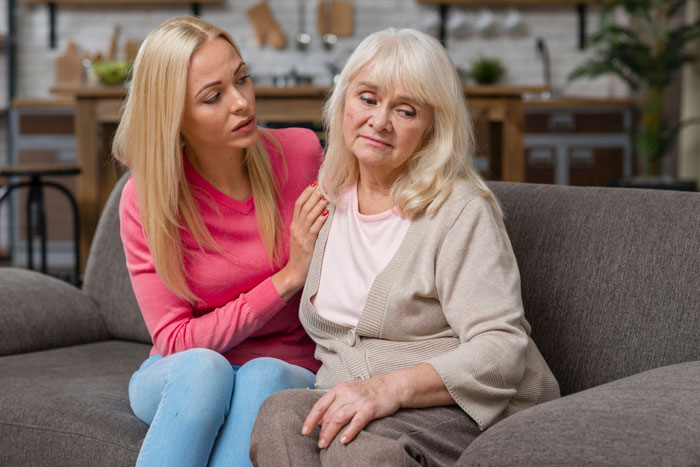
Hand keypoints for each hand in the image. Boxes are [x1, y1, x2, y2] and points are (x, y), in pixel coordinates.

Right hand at [272, 182, 327, 300]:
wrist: (294, 273)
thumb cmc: (300, 256)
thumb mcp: (301, 238)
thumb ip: (306, 226)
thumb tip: (318, 212)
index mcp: (294, 225)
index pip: (299, 204)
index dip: (306, 193)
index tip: (315, 183)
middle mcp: (296, 228)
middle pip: (304, 206)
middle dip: (314, 194)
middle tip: (324, 184)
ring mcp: (300, 236)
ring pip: (308, 215)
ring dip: (318, 204)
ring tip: (327, 195)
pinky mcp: (307, 244)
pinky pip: (314, 229)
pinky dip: (320, 219)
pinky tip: (326, 213)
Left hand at [301, 376, 400, 447]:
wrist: (392, 386)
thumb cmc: (368, 392)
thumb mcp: (349, 393)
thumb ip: (335, 404)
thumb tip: (319, 421)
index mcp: (339, 389)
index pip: (320, 405)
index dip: (311, 419)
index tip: (305, 431)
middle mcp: (346, 394)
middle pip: (329, 415)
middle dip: (321, 431)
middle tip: (319, 444)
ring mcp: (358, 401)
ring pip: (338, 418)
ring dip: (330, 433)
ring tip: (325, 445)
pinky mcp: (370, 408)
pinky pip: (357, 421)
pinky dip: (349, 432)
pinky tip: (343, 441)